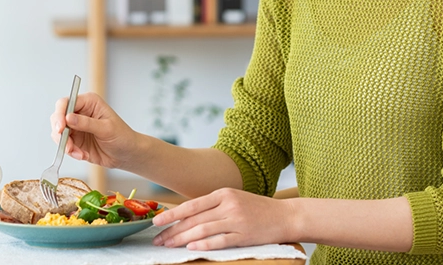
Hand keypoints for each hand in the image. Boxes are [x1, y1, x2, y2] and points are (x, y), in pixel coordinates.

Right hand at [49, 92, 138, 168]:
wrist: (126, 154)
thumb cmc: (122, 136)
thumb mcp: (106, 129)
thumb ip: (87, 123)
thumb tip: (68, 118)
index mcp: (89, 102)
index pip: (66, 102)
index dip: (60, 114)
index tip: (60, 128)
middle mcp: (80, 112)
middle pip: (58, 117)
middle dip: (60, 133)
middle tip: (67, 145)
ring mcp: (76, 127)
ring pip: (58, 133)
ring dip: (66, 145)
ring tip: (79, 153)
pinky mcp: (75, 140)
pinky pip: (64, 145)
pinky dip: (71, 152)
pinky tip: (83, 155)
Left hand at [151, 188, 298, 250]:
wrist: (285, 215)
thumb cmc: (257, 208)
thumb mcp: (234, 199)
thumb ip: (213, 206)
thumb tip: (187, 215)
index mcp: (223, 194)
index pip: (192, 205)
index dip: (172, 213)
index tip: (157, 221)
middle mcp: (228, 205)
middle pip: (194, 219)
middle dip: (173, 230)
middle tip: (158, 240)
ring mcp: (236, 219)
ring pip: (203, 230)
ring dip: (183, 239)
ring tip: (169, 246)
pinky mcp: (244, 234)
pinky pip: (220, 240)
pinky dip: (204, 244)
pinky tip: (191, 248)